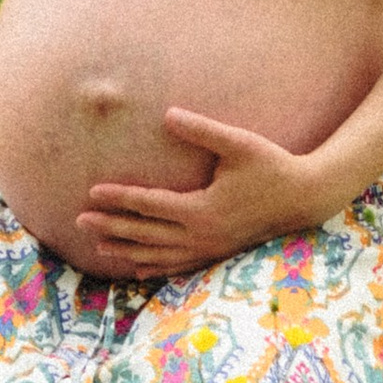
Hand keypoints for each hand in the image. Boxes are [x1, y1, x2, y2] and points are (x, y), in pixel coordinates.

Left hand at [72, 111, 333, 278]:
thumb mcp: (238, 143)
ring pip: (159, 253)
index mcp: (203, 209)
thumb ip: (202, 130)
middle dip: (112, 227)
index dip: (120, 198)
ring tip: (98, 245)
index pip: (150, 204)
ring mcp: (210, 248)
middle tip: (78, 221)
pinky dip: (154, 266)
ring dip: (127, 249)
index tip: (92, 192)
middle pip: (147, 232)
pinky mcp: (218, 253)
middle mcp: (202, 234)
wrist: (304, 198)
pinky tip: (136, 267)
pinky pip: (179, 265)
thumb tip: (168, 114)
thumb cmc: (271, 165)